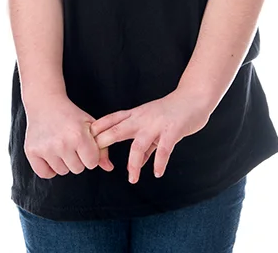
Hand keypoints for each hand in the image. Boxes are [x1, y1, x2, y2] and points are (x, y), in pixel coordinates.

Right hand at [23, 96, 113, 178]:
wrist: (46, 103)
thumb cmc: (71, 115)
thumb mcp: (90, 126)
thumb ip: (102, 148)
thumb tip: (109, 168)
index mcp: (79, 136)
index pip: (91, 163)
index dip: (90, 155)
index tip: (85, 145)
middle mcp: (62, 143)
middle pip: (77, 169)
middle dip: (77, 159)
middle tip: (71, 144)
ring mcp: (45, 148)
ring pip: (62, 171)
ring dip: (63, 162)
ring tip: (60, 145)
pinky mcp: (32, 151)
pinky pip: (45, 174)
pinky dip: (48, 168)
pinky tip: (50, 154)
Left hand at [90, 89, 212, 183]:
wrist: (194, 98)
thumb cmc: (172, 112)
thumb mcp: (153, 126)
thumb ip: (145, 145)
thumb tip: (137, 165)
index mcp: (135, 115)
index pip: (110, 120)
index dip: (96, 131)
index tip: (83, 143)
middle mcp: (142, 118)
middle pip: (117, 130)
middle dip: (103, 143)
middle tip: (93, 160)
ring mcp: (157, 124)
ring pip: (138, 144)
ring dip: (133, 164)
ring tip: (132, 179)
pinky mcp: (172, 130)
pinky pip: (163, 149)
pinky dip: (159, 162)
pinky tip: (157, 173)